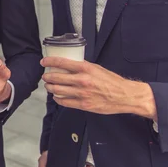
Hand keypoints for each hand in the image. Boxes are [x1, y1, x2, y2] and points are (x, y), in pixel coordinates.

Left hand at [41, 57, 156, 118]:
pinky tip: (57, 96)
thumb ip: (83, 67)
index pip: (61, 63)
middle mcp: (82, 80)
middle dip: (47, 77)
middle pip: (56, 77)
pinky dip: (58, 98)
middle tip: (45, 76)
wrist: (125, 96)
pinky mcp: (83, 105)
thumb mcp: (97, 68)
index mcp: (85, 69)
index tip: (43, 62)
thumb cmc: (112, 81)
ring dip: (50, 87)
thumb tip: (69, 64)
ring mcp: (82, 94)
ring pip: (57, 90)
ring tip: (49, 86)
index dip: (49, 61)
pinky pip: (64, 102)